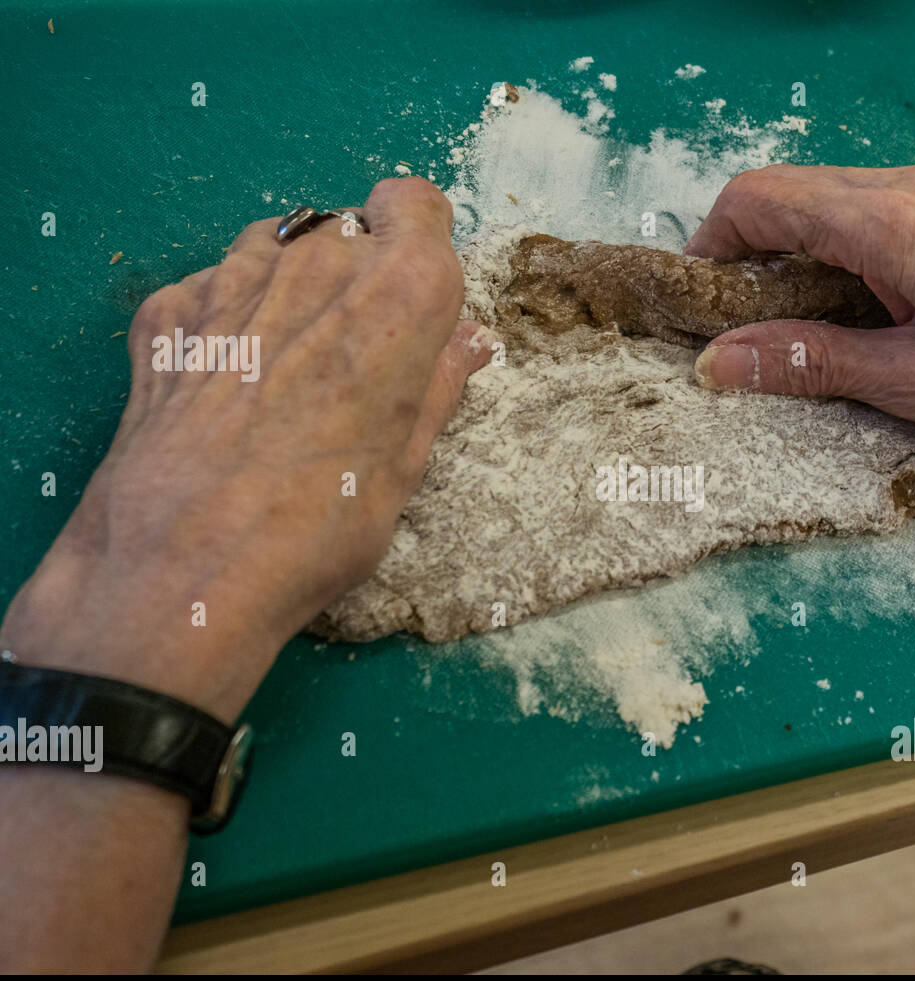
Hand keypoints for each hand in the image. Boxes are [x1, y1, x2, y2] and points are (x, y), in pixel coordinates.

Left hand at [0, 177, 493, 722]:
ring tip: (284, 366)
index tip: (413, 294)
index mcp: (396, 294)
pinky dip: (227, 319)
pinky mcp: (167, 311)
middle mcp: (315, 264)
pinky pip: (212, 288)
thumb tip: (467, 340)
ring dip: (290, 288)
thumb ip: (437, 385)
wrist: (185, 565)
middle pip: (347, 232)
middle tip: (349, 359)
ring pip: (277, 248)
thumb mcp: (406, 464)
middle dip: (356, 279)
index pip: (416, 202)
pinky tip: (224, 384)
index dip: (419, 241)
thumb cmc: (323, 524)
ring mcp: (230, 279)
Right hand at [686, 164, 914, 658]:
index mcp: (887, 220)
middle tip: (733, 328)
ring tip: (785, 330)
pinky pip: (866, 217)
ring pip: (825, 203)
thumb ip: (804, 360)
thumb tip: (714, 362)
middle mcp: (909, 189)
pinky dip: (831, 255)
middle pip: (787, 193)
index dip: (711, 245)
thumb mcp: (903, 380)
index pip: (760, 198)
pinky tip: (844, 315)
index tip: (697, 307)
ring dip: (787, 256)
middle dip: (744, 252)